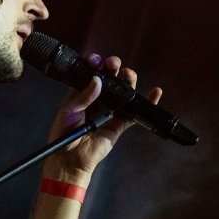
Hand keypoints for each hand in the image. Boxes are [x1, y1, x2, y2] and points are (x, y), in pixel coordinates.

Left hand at [46, 53, 163, 176]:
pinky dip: (147, 102)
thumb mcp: (69, 111)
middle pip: (110, 80)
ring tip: (128, 74)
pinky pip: (134, 113)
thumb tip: (98, 80)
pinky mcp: (119, 124)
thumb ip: (84, 96)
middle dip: (113, 68)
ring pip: (123, 93)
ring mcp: (110, 112)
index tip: (97, 60)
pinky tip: (155, 92)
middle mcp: (97, 101)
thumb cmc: (64, 134)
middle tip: (113, 63)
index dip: (96, 65)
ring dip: (128, 81)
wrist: (70, 158)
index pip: (91, 75)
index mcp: (81, 95)